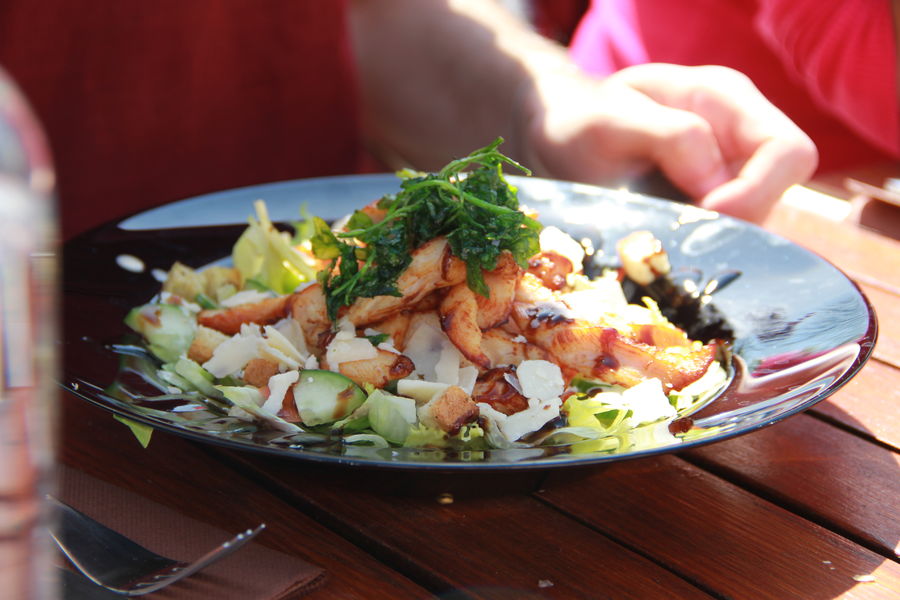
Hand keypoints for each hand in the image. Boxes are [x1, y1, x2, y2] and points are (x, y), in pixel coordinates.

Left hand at [519, 63, 817, 221]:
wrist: (561, 136)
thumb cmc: (580, 120)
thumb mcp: (611, 119)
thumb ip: (670, 137)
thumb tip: (714, 186)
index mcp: (725, 99)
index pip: (788, 152)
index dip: (755, 192)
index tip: (704, 214)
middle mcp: (739, 136)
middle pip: (778, 194)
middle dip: (735, 222)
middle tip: (677, 234)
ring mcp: (728, 173)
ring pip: (754, 224)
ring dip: (713, 239)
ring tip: (659, 236)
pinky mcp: (709, 206)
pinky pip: (725, 235)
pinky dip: (698, 248)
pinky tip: (661, 245)